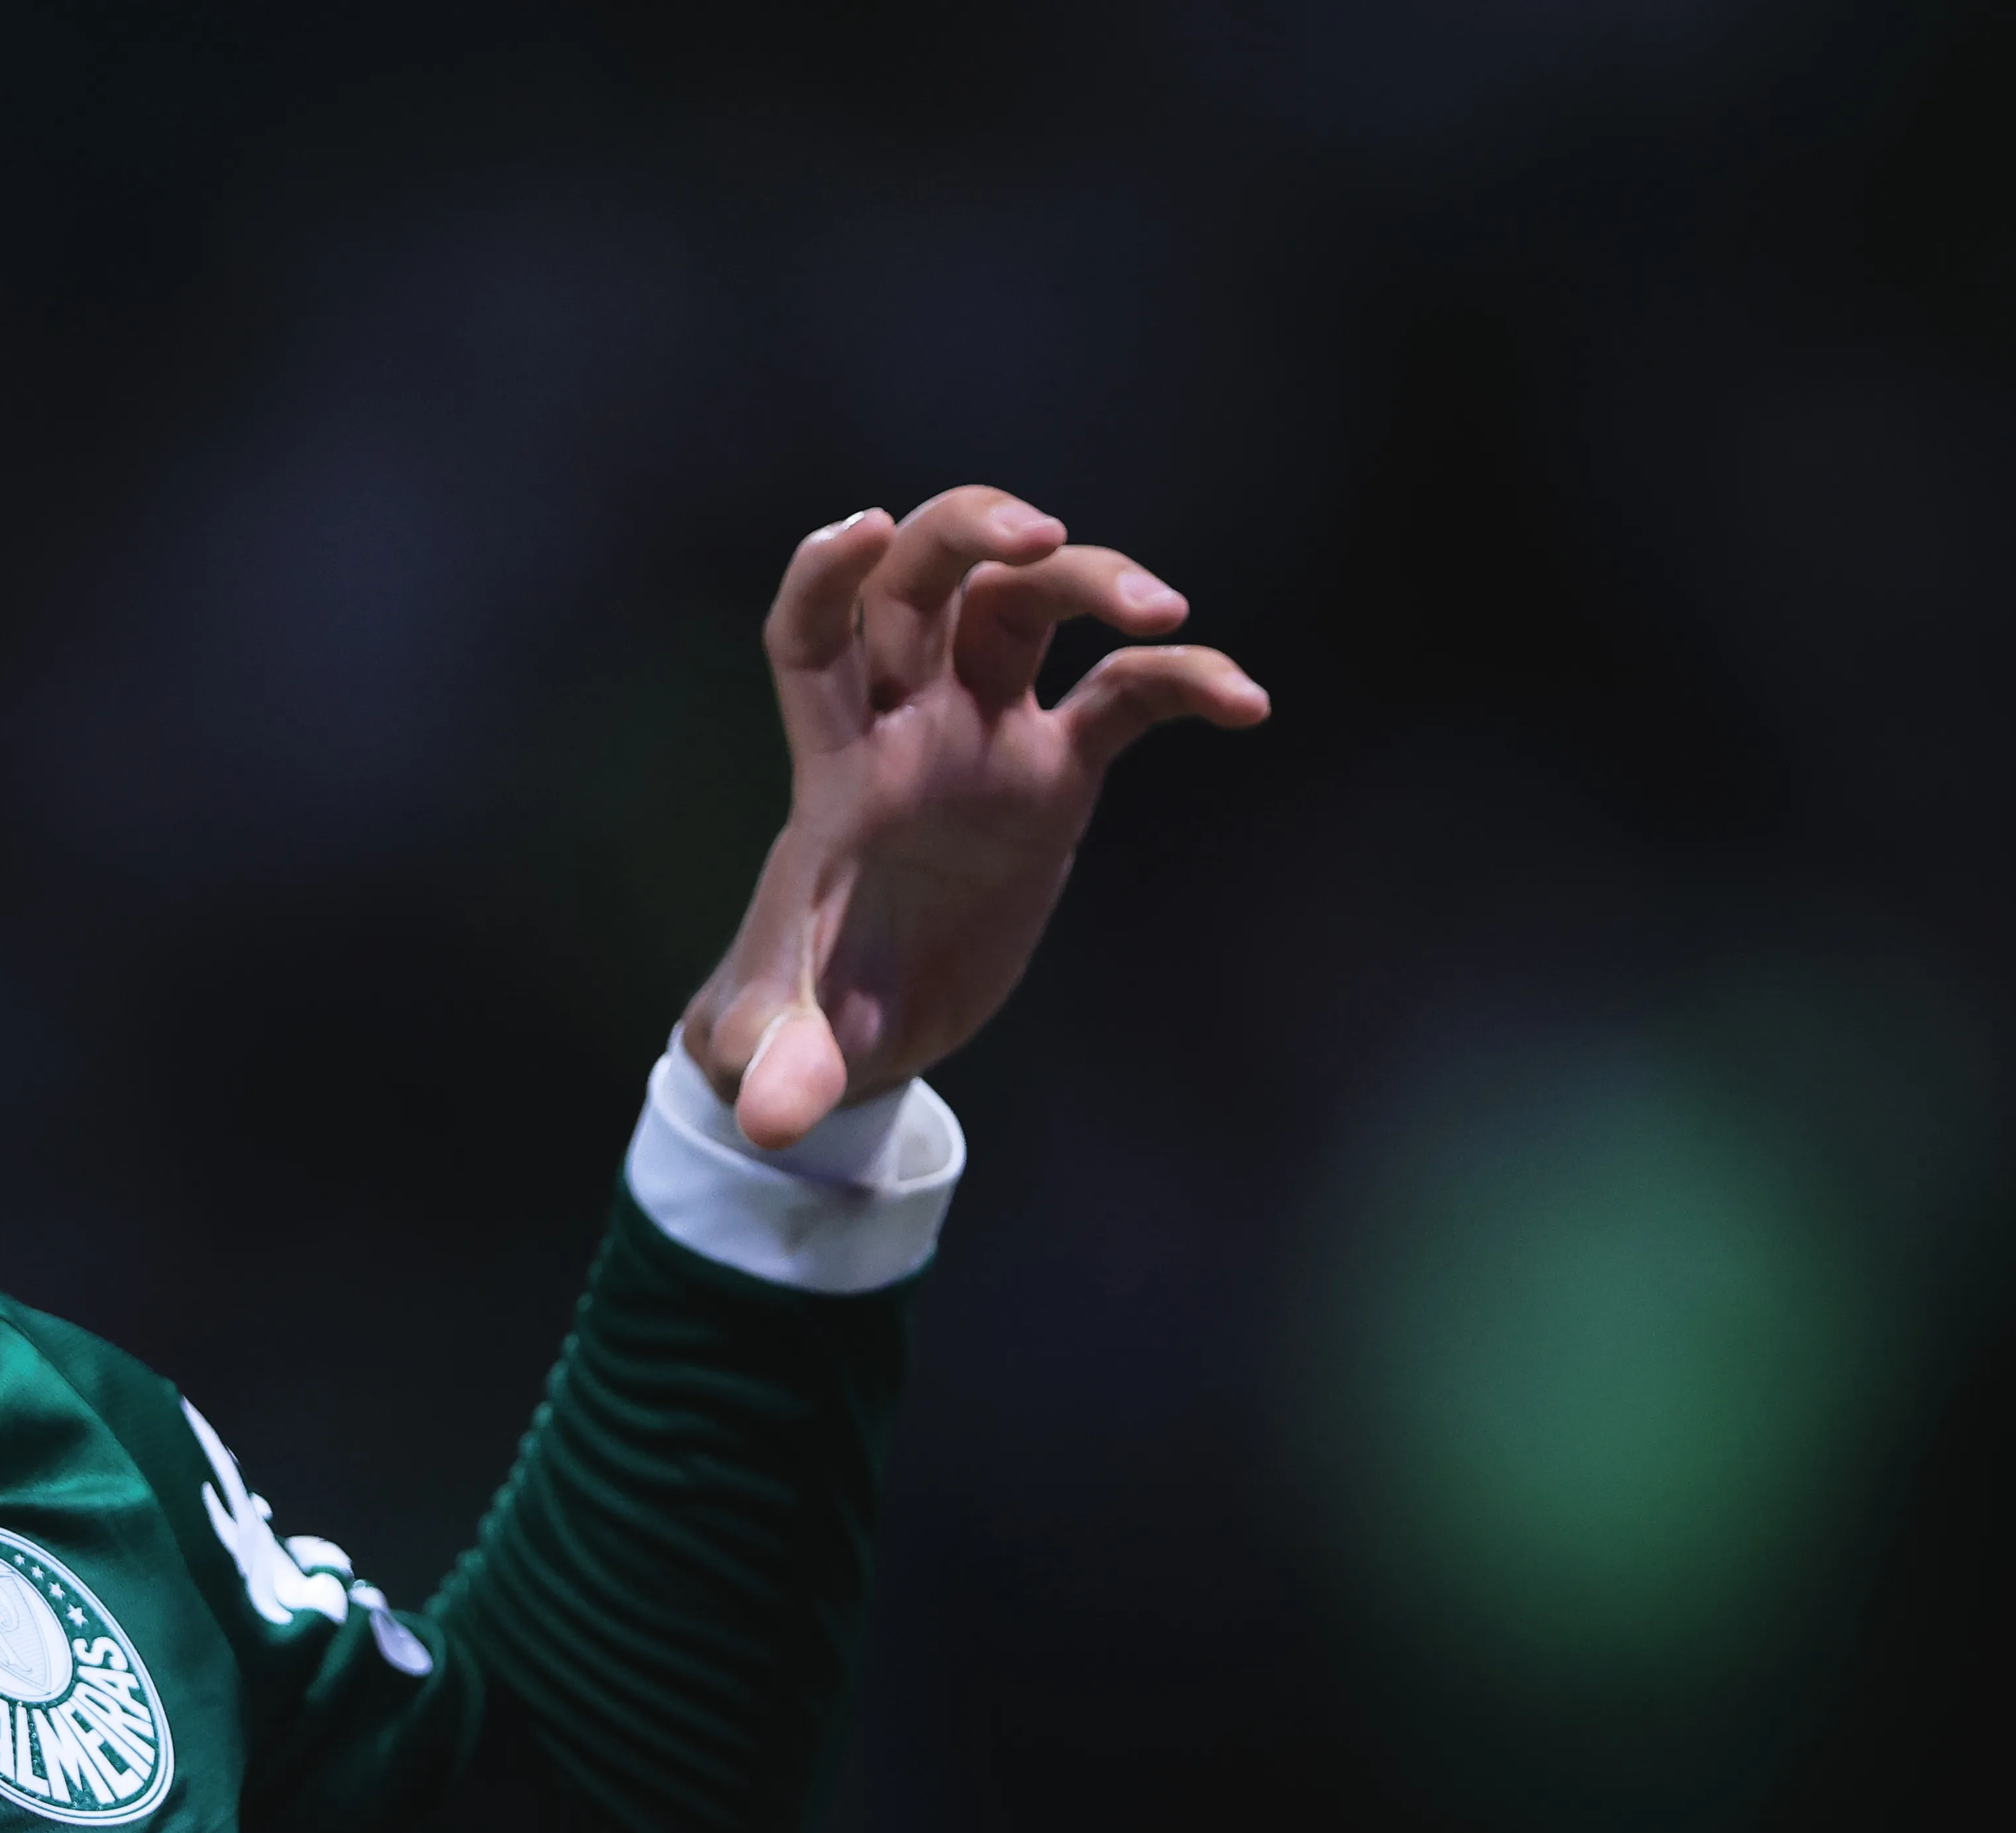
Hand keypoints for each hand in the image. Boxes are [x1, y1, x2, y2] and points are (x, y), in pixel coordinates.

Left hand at [679, 488, 1267, 1148]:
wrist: (853, 1032)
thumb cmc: (799, 1016)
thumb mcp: (779, 1048)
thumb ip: (777, 1066)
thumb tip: (769, 1120)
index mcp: (836, 768)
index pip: (812, 637)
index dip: (827, 574)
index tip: (867, 528)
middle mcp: (909, 725)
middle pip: (929, 579)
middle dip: (975, 532)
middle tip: (1044, 532)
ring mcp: (986, 739)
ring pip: (1029, 607)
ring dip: (1093, 582)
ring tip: (1165, 613)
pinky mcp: (1054, 777)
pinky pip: (1125, 701)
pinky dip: (1181, 687)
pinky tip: (1246, 704)